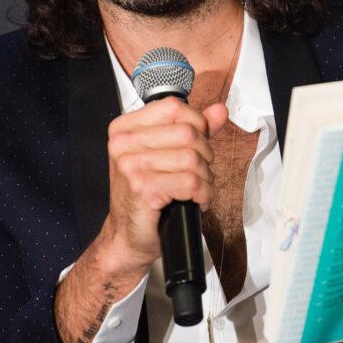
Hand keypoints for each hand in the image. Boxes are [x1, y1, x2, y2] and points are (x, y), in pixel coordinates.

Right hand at [103, 97, 228, 270]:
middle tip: (199, 172)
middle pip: (187, 133)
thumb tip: (219, 111)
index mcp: (125, 128)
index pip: (174, 107)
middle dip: (205, 155)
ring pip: (192, 158)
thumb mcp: (167, 154)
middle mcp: (123, 143)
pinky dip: (203, 194)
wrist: (128, 236)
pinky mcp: (142, 188)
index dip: (197, 124)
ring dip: (205, 178)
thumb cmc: (147, 194)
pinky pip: (191, 182)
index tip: (197, 144)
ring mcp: (130, 165)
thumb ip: (194, 130)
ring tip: (197, 189)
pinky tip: (195, 201)